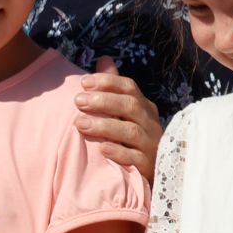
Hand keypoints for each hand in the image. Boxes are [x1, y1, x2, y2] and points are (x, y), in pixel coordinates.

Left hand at [75, 57, 160, 181]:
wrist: (154, 173)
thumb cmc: (132, 139)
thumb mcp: (125, 112)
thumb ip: (114, 88)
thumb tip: (103, 59)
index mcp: (144, 107)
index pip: (129, 88)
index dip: (108, 82)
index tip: (84, 82)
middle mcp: (151, 123)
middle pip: (130, 106)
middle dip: (103, 102)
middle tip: (78, 101)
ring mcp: (151, 145)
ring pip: (131, 131)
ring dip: (105, 126)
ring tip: (80, 124)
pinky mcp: (149, 167)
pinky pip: (136, 158)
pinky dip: (119, 153)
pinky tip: (102, 149)